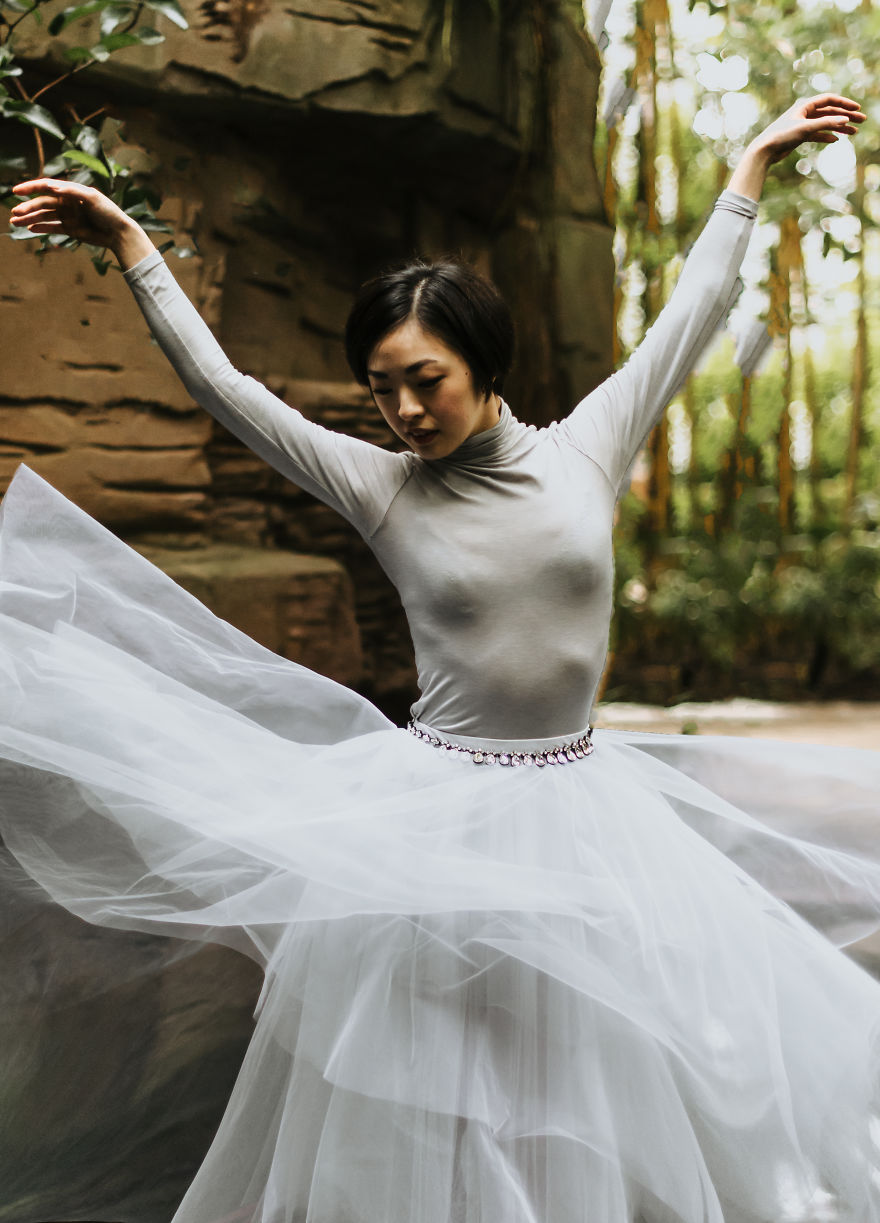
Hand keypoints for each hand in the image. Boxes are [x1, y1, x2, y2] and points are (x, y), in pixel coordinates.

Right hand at [9, 177, 154, 267]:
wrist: (119, 233)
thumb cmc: (108, 212)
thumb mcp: (92, 197)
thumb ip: (72, 191)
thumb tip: (52, 186)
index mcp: (70, 192)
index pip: (46, 187)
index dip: (30, 188)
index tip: (16, 191)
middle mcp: (67, 203)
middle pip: (42, 204)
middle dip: (27, 208)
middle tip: (14, 213)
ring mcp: (68, 216)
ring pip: (44, 216)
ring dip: (29, 218)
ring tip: (15, 222)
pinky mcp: (70, 229)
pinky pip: (52, 228)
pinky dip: (41, 228)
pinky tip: (29, 228)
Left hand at [727, 94, 865, 200]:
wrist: (764, 151)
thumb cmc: (782, 136)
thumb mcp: (806, 128)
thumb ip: (826, 124)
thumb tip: (845, 120)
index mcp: (805, 106)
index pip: (829, 100)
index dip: (844, 104)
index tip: (857, 109)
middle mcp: (804, 113)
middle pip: (830, 111)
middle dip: (846, 116)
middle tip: (861, 121)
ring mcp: (802, 124)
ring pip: (825, 123)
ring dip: (839, 127)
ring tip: (853, 133)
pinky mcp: (799, 136)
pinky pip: (817, 134)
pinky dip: (826, 136)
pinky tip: (836, 140)